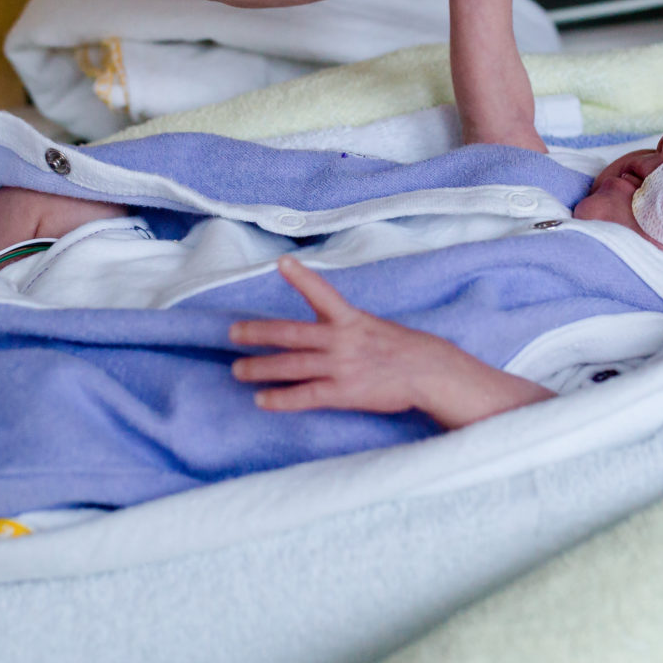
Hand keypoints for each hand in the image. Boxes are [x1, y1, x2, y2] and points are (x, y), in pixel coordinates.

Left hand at [230, 256, 551, 428]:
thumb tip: (323, 328)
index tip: (281, 263)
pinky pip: (304, 396)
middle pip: (290, 334)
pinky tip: (262, 400)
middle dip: (257, 333)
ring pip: (290, 365)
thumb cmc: (403, 350)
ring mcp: (340, 366)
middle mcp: (341, 339)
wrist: (430, 374)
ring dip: (259, 367)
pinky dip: (280, 398)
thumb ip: (347, 326)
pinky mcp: (343, 393)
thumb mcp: (375, 327)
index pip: (321, 293)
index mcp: (351, 319)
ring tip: (237, 370)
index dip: (301, 278)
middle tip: (232, 333)